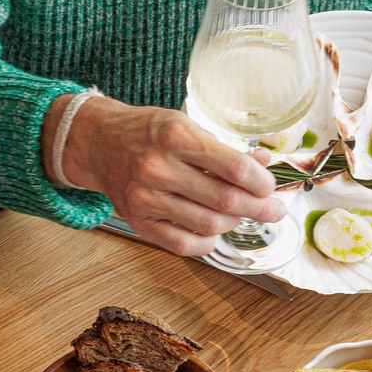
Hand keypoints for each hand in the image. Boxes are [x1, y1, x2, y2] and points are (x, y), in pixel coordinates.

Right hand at [51, 96, 283, 255]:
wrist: (99, 142)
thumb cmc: (147, 132)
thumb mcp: (187, 126)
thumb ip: (225, 150)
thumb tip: (265, 166)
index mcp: (176, 136)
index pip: (234, 167)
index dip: (261, 183)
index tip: (270, 187)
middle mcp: (159, 167)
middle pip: (226, 200)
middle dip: (259, 208)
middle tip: (273, 210)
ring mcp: (146, 198)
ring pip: (209, 225)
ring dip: (234, 223)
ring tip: (239, 214)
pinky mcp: (138, 221)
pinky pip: (184, 245)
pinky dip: (207, 243)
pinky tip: (213, 231)